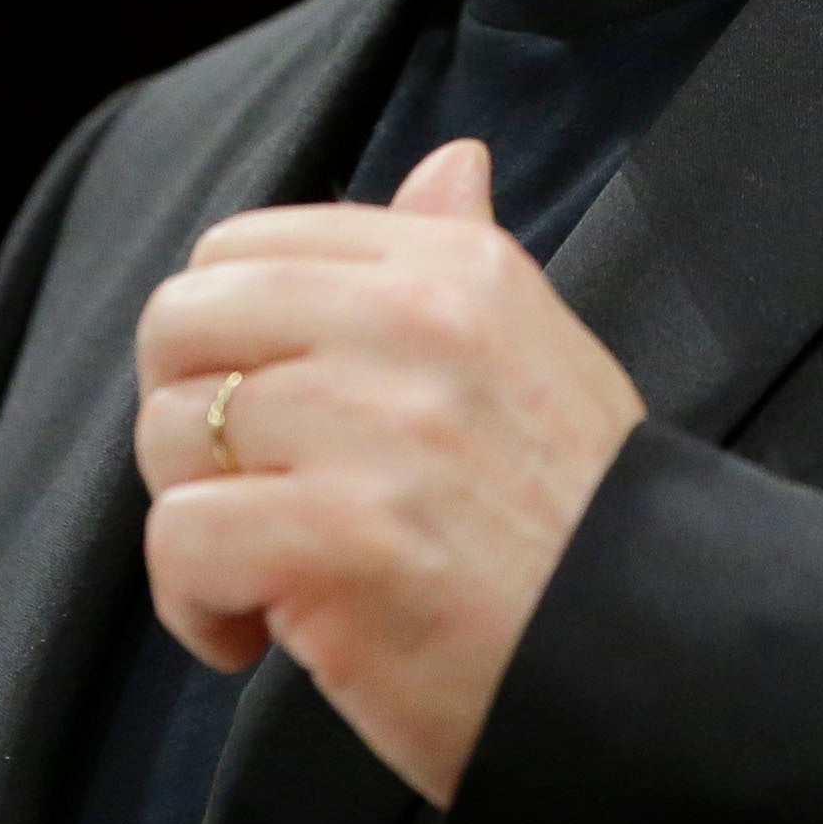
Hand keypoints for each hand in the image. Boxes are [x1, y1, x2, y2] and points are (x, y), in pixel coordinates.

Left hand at [132, 138, 645, 805]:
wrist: (654, 661)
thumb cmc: (582, 526)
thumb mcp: (543, 354)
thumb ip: (462, 256)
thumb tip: (450, 162)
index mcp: (454, 270)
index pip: (243, 247)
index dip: (220, 340)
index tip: (264, 416)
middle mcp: (412, 324)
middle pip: (181, 323)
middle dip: (183, 417)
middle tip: (246, 492)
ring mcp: (372, 429)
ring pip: (168, 432)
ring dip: (193, 522)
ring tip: (268, 575)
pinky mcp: (336, 539)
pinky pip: (178, 537)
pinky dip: (196, 606)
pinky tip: (256, 637)